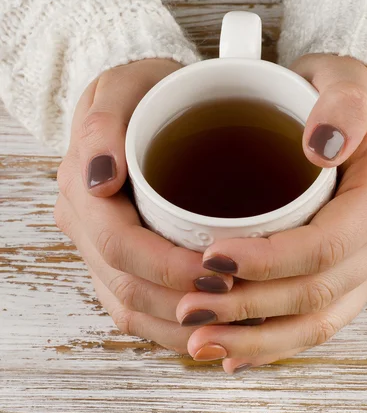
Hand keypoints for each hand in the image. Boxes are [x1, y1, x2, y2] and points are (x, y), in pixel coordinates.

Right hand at [54, 59, 234, 353]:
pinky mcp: (122, 262)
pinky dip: (175, 325)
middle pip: (127, 287)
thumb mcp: (125, 87)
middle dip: (183, 302)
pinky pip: (140, 309)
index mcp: (84, 190)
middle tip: (236, 300)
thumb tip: (99, 179)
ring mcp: (102, 249)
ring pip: (133, 308)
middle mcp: (87, 228)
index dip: (167, 267)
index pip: (119, 246)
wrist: (146, 104)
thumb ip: (103, 124)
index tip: (219, 271)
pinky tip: (212, 323)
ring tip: (231, 322)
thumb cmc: (145, 94)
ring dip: (181, 324)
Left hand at [176, 54, 366, 372]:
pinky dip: (276, 342)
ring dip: (259, 339)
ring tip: (203, 343)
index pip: (327, 246)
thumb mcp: (346, 81)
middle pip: (319, 293)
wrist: (356, 118)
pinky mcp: (354, 276)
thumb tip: (321, 146)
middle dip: (251, 307)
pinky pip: (319, 321)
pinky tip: (236, 353)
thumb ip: (342, 106)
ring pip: (319, 320)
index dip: (269, 261)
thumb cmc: (342, 98)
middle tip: (190, 308)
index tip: (211, 258)